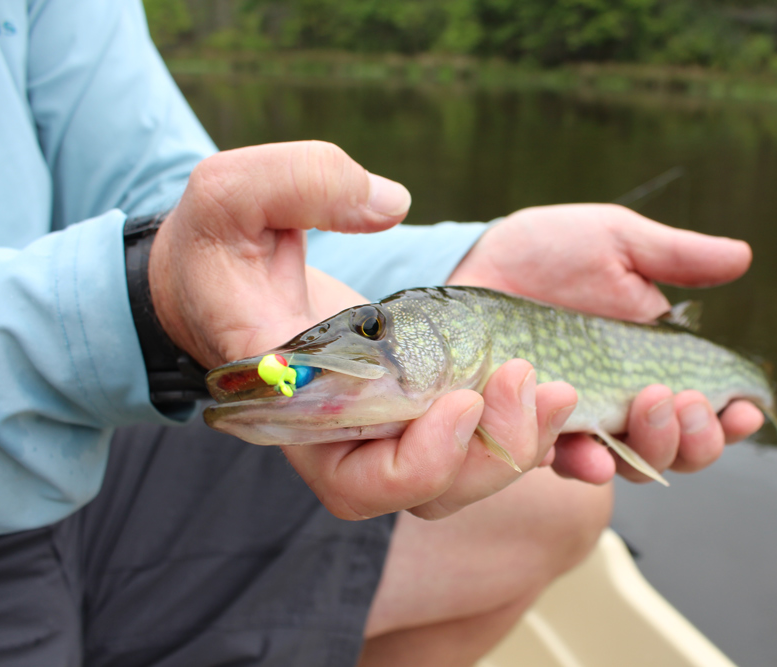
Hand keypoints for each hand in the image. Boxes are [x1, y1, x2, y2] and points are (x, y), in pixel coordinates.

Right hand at [149, 141, 575, 519]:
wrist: (223, 274)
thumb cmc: (219, 240)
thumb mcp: (234, 191)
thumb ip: (303, 183)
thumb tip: (389, 205)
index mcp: (294, 404)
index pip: (355, 477)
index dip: (418, 460)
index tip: (462, 397)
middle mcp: (339, 434)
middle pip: (420, 492)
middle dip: (488, 457)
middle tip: (536, 387)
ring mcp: (379, 424)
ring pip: (455, 479)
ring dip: (515, 446)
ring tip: (557, 389)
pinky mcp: (410, 403)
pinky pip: (470, 443)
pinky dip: (516, 429)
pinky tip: (552, 392)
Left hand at [448, 203, 764, 484]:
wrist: (476, 258)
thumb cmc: (550, 250)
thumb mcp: (616, 242)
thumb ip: (675, 257)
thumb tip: (743, 257)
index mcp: (653, 365)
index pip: (707, 411)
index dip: (732, 420)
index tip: (746, 406)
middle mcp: (622, 402)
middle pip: (677, 452)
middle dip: (694, 438)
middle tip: (685, 401)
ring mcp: (577, 420)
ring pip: (629, 466)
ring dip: (651, 450)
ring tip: (649, 407)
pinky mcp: (529, 428)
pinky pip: (560, 463)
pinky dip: (583, 463)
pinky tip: (591, 453)